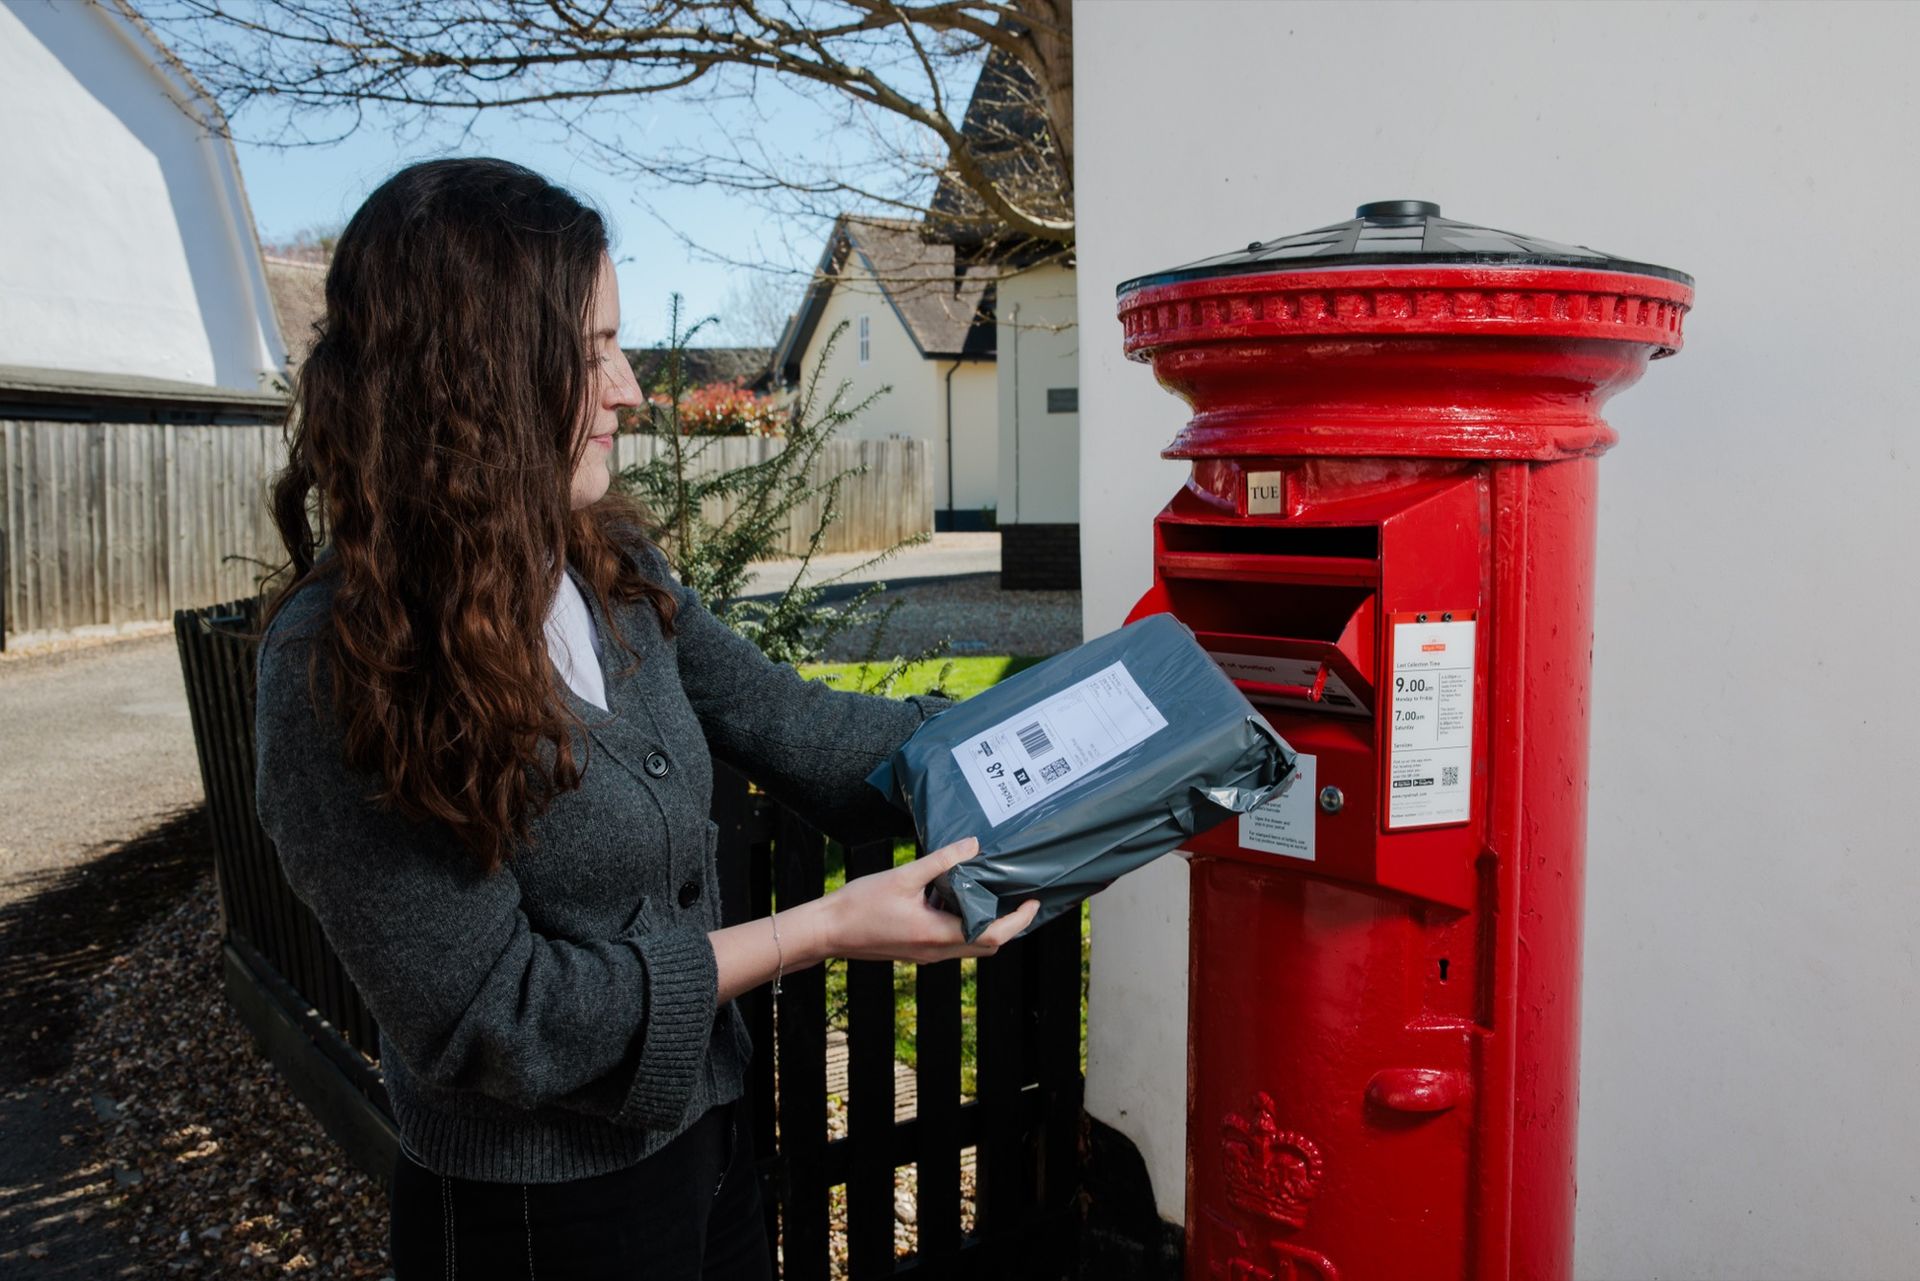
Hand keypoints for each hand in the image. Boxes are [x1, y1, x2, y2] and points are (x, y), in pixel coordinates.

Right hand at [819, 837, 1039, 962]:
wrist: (827, 930)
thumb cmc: (860, 904)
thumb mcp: (904, 876)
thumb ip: (941, 861)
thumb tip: (973, 845)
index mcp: (937, 935)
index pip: (993, 935)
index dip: (1018, 920)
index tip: (1032, 902)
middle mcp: (936, 951)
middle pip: (987, 945)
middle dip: (1008, 925)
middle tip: (1018, 899)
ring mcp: (926, 955)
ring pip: (969, 944)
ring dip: (983, 924)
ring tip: (988, 893)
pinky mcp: (915, 952)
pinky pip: (949, 941)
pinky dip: (961, 924)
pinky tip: (951, 897)